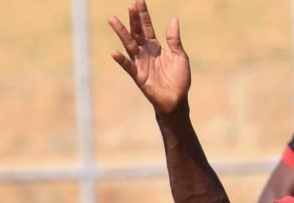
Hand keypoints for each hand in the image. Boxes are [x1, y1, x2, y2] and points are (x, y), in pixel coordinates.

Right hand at [107, 0, 189, 115]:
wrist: (177, 100)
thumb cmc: (179, 79)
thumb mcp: (180, 56)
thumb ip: (174, 40)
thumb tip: (173, 19)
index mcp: (155, 47)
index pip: (147, 27)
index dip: (143, 15)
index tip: (138, 0)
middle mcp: (145, 52)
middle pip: (137, 32)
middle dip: (134, 19)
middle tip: (130, 5)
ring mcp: (140, 63)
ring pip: (129, 45)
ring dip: (121, 33)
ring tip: (113, 20)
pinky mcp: (138, 76)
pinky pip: (128, 66)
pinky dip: (121, 60)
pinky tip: (114, 52)